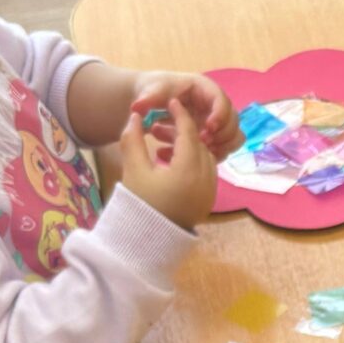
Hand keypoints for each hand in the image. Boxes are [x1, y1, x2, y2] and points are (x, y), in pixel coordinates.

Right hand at [119, 99, 218, 231]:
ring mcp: (210, 191)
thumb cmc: (139, 204)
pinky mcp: (209, 201)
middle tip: (164, 126)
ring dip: (189, 148)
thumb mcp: (133, 169)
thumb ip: (133, 139)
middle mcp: (206, 179)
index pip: (188, 132)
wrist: (148, 241)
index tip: (171, 102)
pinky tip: (173, 165)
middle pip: (200, 144)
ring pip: (206, 158)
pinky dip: (194, 164)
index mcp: (189, 169)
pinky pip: (207, 173)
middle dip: (184, 132)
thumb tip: (135, 115)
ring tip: (164, 148)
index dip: (180, 114)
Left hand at [127, 70, 236, 157]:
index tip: (208, 127)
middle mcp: (216, 106)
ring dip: (221, 146)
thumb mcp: (151, 92)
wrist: (154, 101)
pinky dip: (214, 155)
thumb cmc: (155, 91)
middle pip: (233, 120)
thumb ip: (147, 99)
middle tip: (203, 142)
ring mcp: (217, 122)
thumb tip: (137, 107)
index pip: (221, 100)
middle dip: (221, 134)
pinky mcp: (215, 136)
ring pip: (234, 136)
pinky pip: (225, 148)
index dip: (219, 114)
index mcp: (205, 90)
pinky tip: (197, 158)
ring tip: (201, 151)